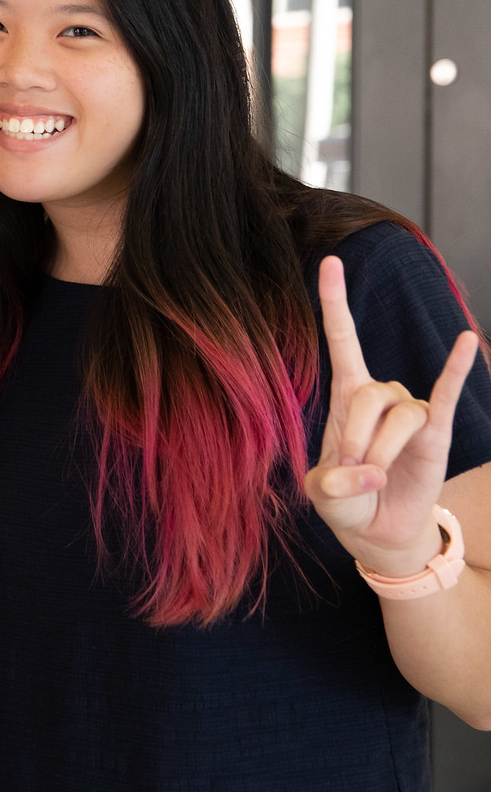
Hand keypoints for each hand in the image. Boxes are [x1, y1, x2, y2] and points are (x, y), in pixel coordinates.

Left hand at [303, 254, 477, 577]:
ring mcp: (412, 412)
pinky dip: (458, 367)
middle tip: (354, 472)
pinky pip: (447, 393)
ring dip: (385, 447)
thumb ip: (333, 487)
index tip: (331, 261)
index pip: (342, 340)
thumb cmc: (345, 502)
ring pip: (402, 414)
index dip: (336, 302)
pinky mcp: (437, 431)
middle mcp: (381, 395)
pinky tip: (467, 341)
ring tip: (377, 475)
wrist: (378, 529)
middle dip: (358, 436)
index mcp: (345, 399)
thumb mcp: (323, 497)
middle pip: (370, 393)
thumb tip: (370, 474)